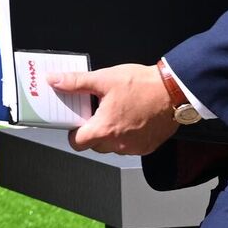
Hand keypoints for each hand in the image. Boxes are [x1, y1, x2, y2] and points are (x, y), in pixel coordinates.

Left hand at [49, 63, 177, 156]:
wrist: (174, 91)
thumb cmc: (141, 85)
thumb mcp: (103, 79)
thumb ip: (75, 82)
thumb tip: (54, 81)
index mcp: (105, 129)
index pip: (78, 143)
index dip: (72, 133)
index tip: (75, 121)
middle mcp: (120, 144)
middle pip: (95, 145)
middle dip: (91, 132)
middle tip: (94, 113)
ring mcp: (135, 147)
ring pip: (113, 147)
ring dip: (110, 134)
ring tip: (113, 112)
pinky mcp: (149, 146)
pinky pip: (130, 146)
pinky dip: (126, 136)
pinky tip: (129, 118)